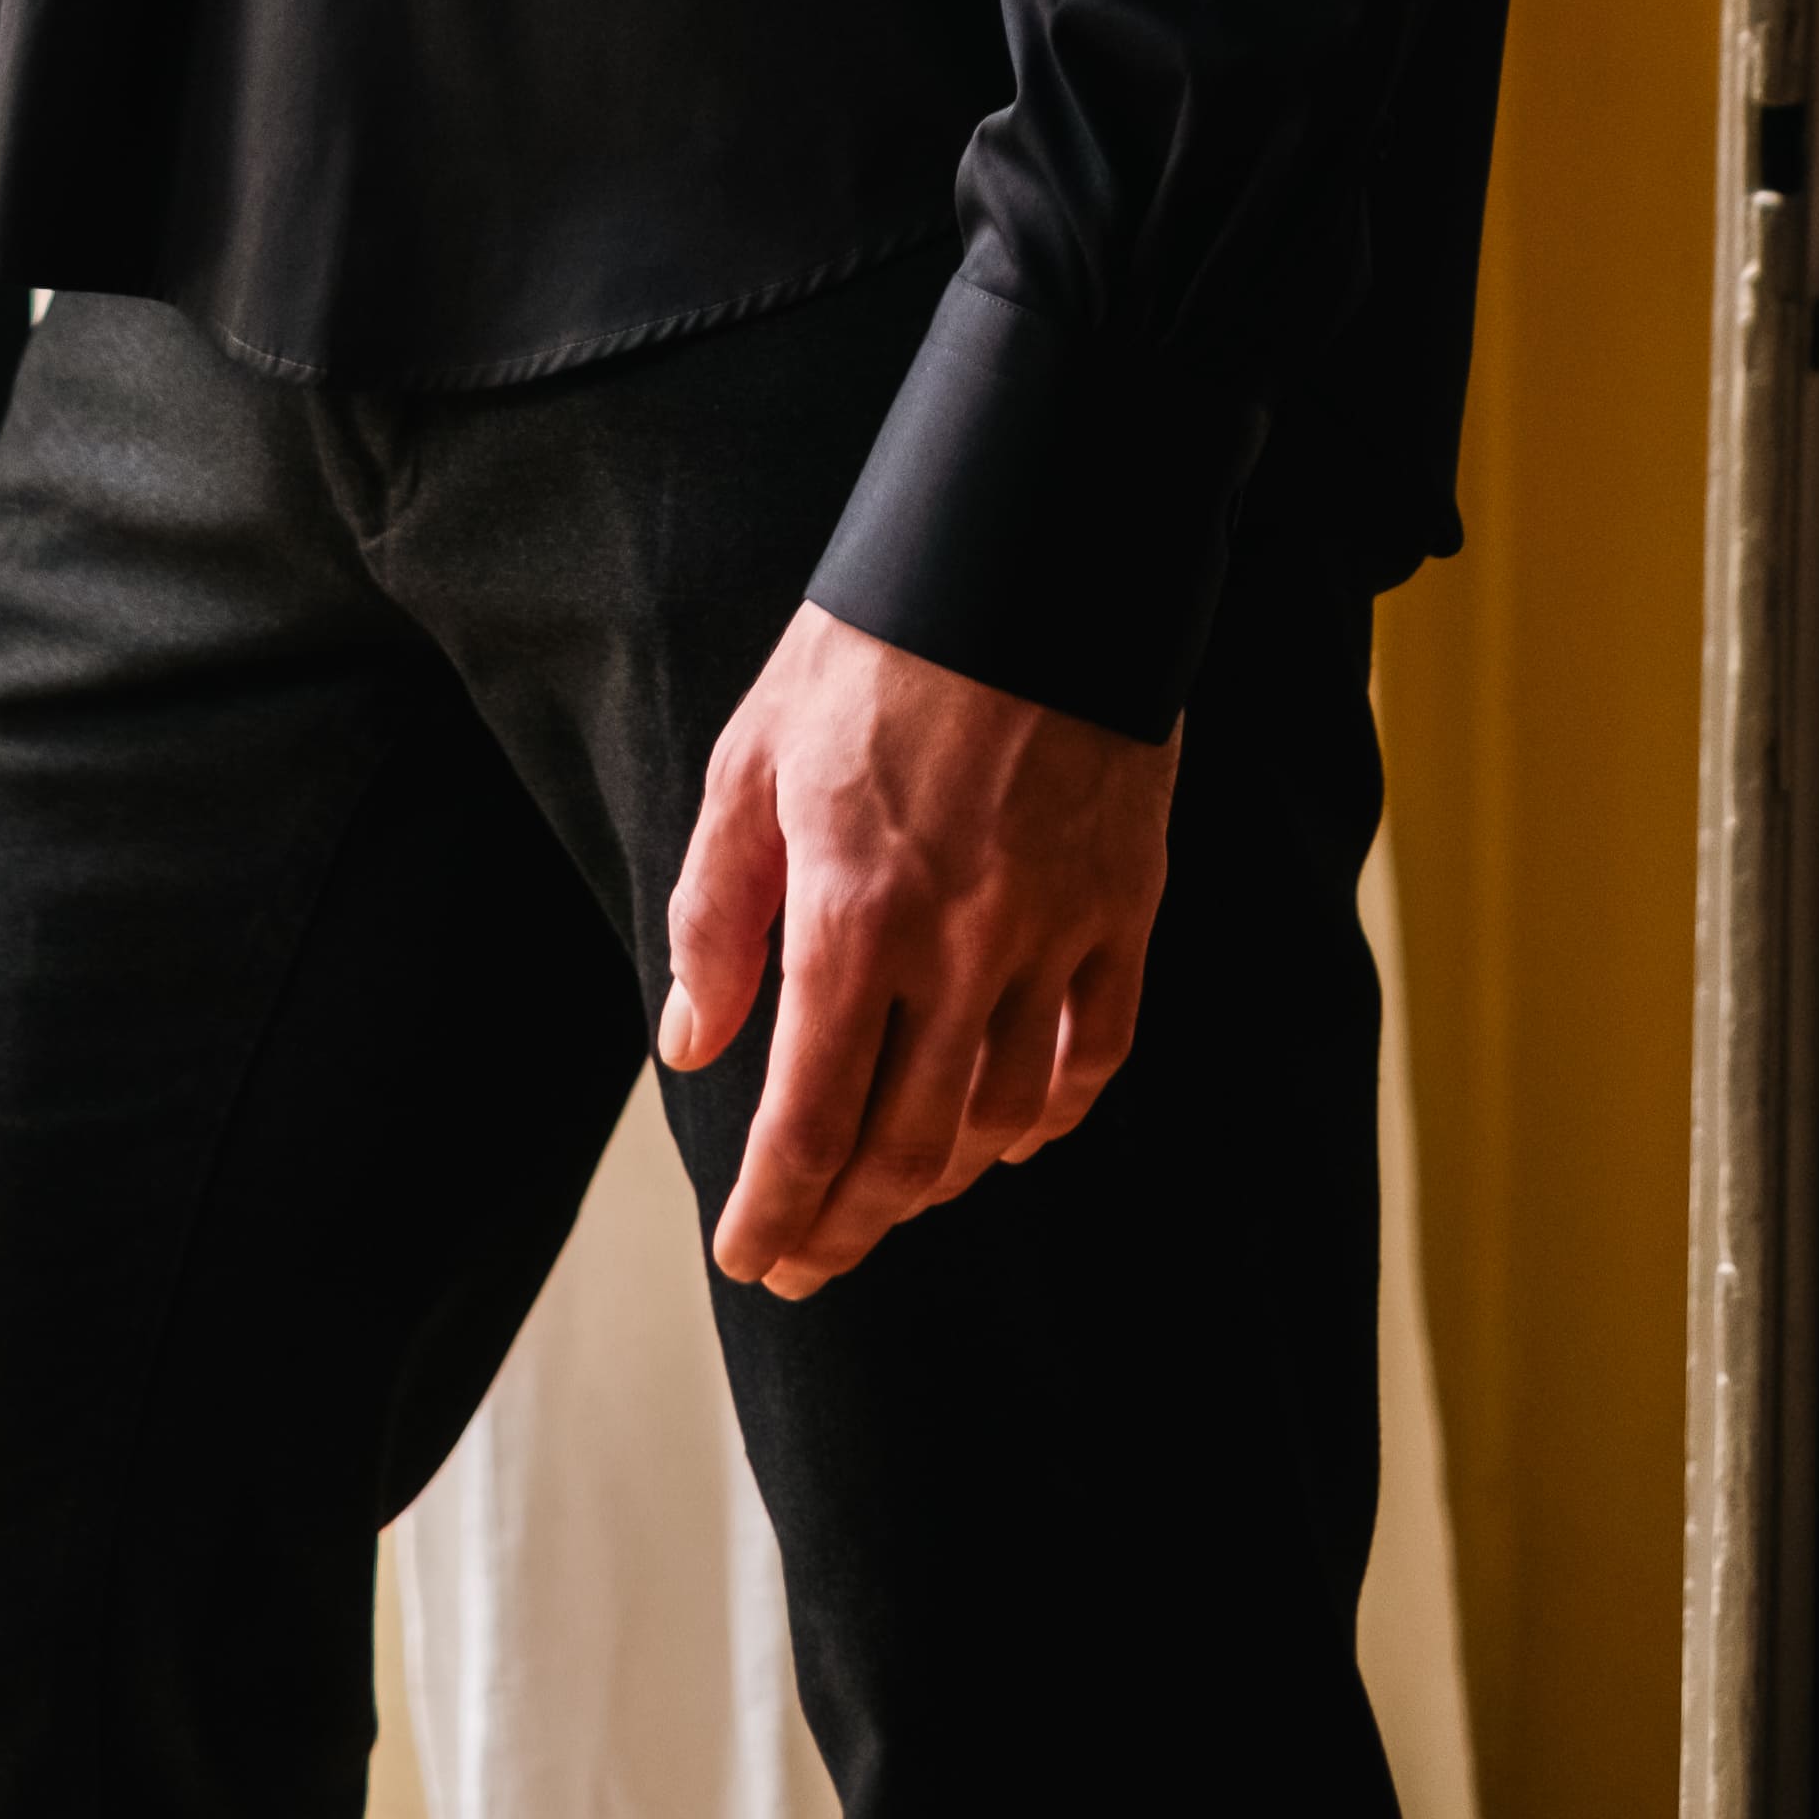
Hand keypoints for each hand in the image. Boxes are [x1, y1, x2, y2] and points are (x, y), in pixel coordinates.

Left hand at [659, 603, 1176, 1299]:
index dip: (776, 1210)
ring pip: (998, 1119)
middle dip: (846, 1225)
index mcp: (849, 913)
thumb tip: (696, 1042)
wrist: (1022, 558)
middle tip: (809, 1260)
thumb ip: (716, 913)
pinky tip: (1011, 1136)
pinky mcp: (1122, 906)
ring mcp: (1051, 933)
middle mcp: (955, 946)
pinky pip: (1094, 1053)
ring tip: (891, 1196)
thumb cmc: (868, 653)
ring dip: (940, 1181)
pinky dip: (1050, 1118)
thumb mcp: (750, 762)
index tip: (750, 1259)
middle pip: (904, 1148)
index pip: (808, 1118)